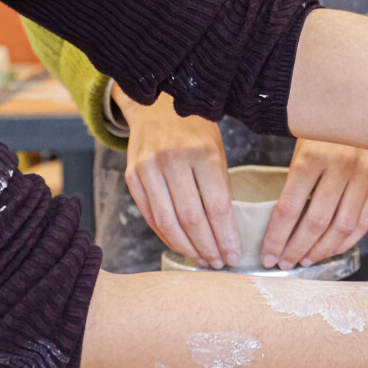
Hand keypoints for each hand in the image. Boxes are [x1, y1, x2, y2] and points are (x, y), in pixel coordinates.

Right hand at [120, 93, 235, 267]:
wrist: (157, 105)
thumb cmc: (195, 130)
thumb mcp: (217, 149)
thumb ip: (220, 186)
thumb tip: (226, 232)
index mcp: (202, 152)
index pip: (216, 206)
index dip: (226, 236)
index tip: (235, 255)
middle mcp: (173, 160)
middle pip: (192, 218)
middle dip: (208, 247)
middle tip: (219, 263)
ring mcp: (148, 168)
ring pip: (168, 222)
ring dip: (187, 247)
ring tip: (202, 259)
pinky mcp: (132, 175)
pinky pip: (150, 215)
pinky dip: (166, 235)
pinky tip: (180, 245)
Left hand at [260, 139, 367, 268]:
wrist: (361, 108)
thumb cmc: (323, 131)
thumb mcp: (301, 147)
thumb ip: (293, 183)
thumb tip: (279, 229)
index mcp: (313, 156)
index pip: (290, 208)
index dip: (277, 237)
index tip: (268, 254)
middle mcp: (342, 166)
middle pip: (316, 222)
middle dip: (297, 248)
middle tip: (285, 262)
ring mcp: (365, 175)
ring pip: (342, 227)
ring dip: (321, 250)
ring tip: (306, 259)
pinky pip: (364, 222)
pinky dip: (347, 241)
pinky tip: (331, 248)